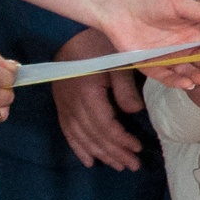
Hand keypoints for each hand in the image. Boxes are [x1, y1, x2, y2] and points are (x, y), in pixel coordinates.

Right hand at [52, 29, 144, 170]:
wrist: (68, 33)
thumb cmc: (97, 44)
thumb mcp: (118, 62)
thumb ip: (125, 89)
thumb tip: (135, 113)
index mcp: (89, 94)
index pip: (106, 127)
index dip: (122, 141)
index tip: (138, 148)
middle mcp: (74, 105)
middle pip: (95, 137)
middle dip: (115, 153)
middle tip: (133, 165)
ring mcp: (64, 106)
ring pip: (82, 138)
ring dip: (101, 154)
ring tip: (118, 165)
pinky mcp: (61, 105)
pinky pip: (68, 132)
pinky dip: (79, 148)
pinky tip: (89, 161)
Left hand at [97, 0, 199, 88]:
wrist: (119, 5)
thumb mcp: (179, 3)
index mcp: (193, 30)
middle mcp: (184, 45)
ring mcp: (168, 57)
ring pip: (187, 70)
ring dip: (198, 75)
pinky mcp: (151, 66)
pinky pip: (166, 77)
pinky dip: (177, 81)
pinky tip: (188, 83)